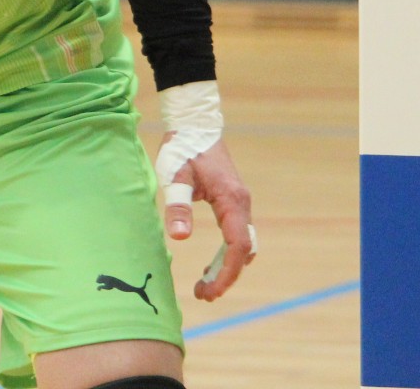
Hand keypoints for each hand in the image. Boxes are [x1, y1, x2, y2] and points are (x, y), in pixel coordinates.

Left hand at [160, 137, 255, 300]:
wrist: (195, 124)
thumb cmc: (183, 147)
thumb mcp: (175, 174)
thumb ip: (178, 204)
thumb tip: (179, 238)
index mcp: (231, 200)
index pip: (237, 246)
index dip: (227, 273)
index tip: (210, 290)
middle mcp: (241, 204)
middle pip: (243, 251)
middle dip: (227, 276)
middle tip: (203, 294)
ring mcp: (240, 203)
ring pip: (243, 245)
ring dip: (228, 267)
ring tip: (205, 286)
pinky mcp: (233, 202)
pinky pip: (237, 235)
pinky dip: (227, 254)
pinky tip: (210, 265)